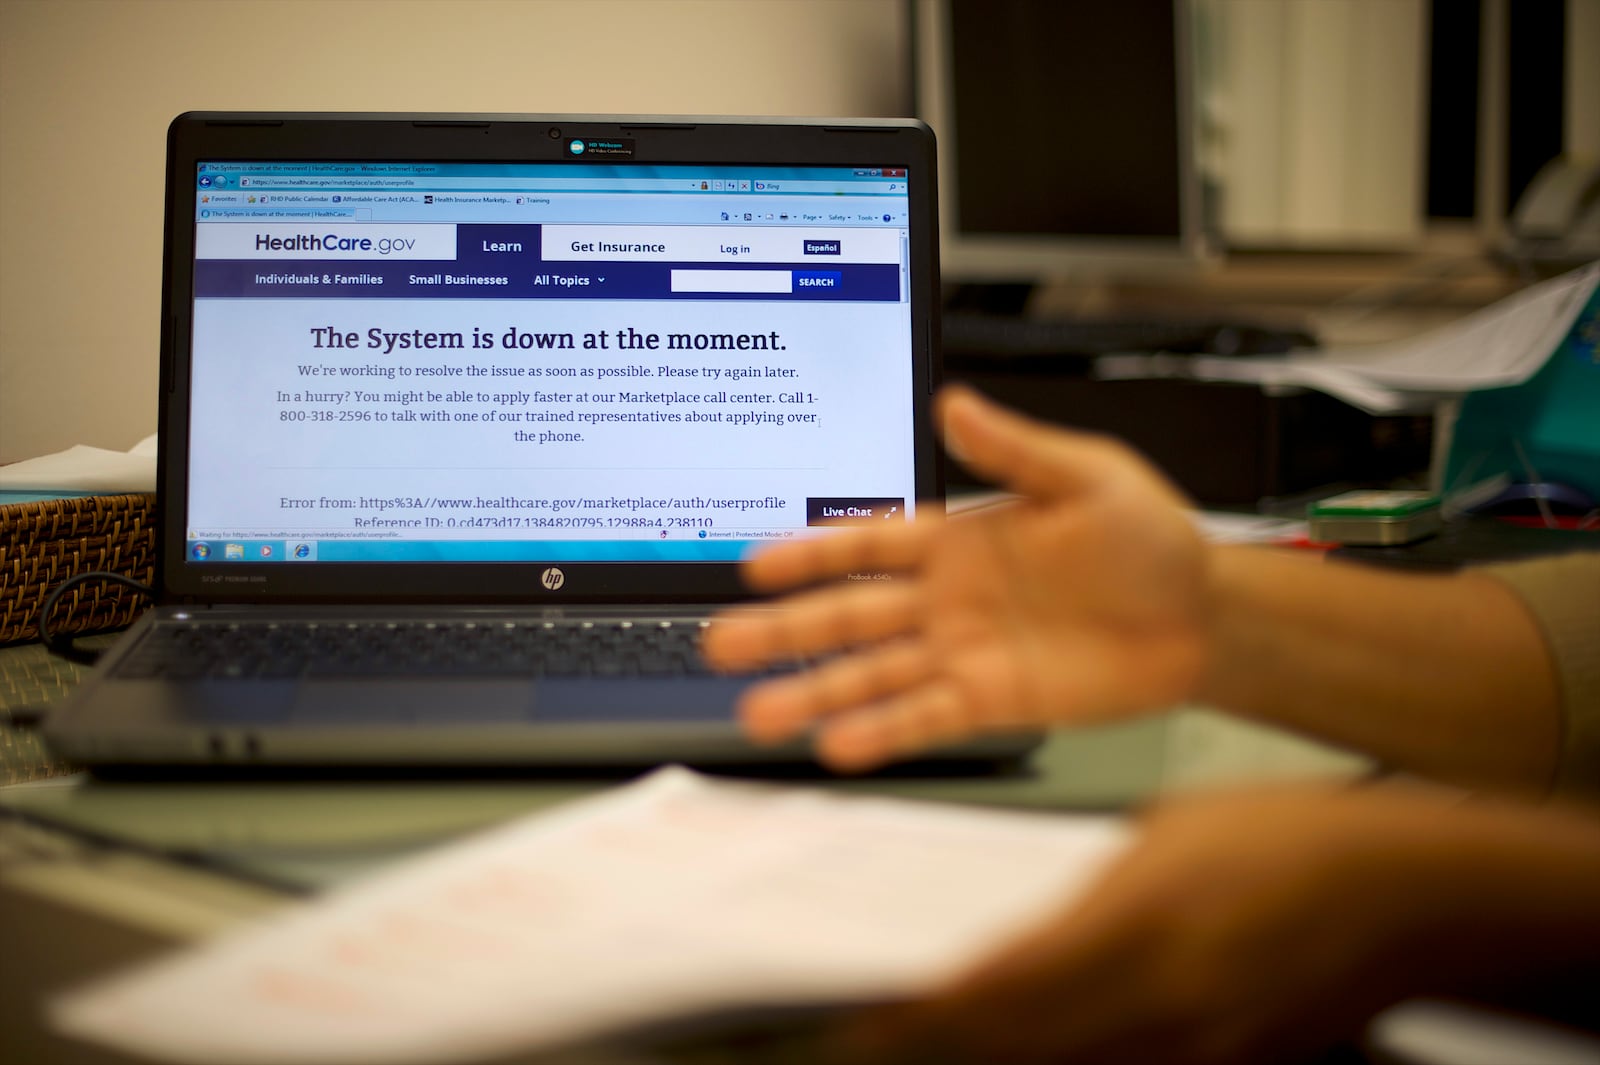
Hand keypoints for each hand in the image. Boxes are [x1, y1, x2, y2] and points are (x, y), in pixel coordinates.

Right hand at [703, 385, 1211, 770]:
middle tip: (720, 643)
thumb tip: (955, 404)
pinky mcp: (993, 699)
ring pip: (873, 673)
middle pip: (849, 615)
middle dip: (784, 630)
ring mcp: (963, 651)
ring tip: (760, 713)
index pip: (867, 544)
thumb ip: (1014, 450)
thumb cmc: (1150, 539)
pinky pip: (927, 715)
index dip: (810, 553)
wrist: (1204, 616)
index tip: (753, 566)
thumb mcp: (1086, 477)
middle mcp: (946, 598)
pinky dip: (884, 731)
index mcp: (957, 538)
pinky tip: (840, 745)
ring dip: (816, 692)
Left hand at [829, 787, 1599, 1064]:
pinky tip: (1048, 1054)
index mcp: (1143, 933)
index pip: (1003, 992)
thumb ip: (1083, 905)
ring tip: (941, 1053)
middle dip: (945, 1057)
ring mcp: (1205, 1057)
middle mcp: (1168, 1013)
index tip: (864, 1027)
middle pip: (1024, 1055)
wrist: (1412, 894)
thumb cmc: (1289, 838)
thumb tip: (1012, 957)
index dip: (925, 1021)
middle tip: (874, 1050)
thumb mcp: (1165, 840)